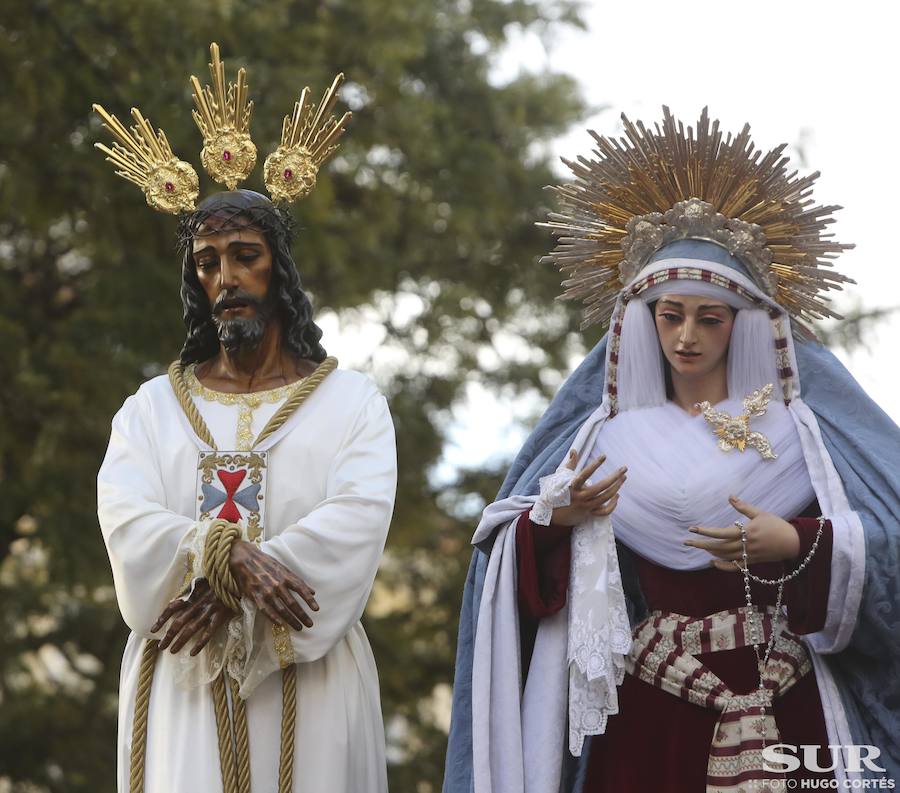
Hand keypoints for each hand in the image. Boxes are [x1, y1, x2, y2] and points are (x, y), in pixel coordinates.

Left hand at [151, 579, 234, 655]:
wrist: (235, 577)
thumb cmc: (219, 580)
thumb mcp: (202, 581)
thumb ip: (191, 588)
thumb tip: (181, 595)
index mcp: (191, 596)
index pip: (172, 608)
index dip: (162, 619)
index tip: (153, 630)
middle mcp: (196, 605)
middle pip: (178, 623)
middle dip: (168, 636)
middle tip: (161, 647)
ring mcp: (207, 611)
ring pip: (190, 629)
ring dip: (180, 641)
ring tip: (172, 651)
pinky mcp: (219, 616)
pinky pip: (208, 633)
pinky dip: (200, 643)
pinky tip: (193, 653)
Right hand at [229, 540, 318, 631]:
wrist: (245, 557)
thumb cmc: (266, 562)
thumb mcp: (283, 568)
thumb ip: (297, 580)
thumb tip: (313, 591)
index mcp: (285, 576)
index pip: (301, 589)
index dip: (309, 600)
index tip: (316, 609)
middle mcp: (278, 584)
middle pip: (292, 603)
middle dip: (302, 615)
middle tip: (310, 624)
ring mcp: (266, 591)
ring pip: (281, 609)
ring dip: (291, 619)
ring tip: (298, 627)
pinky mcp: (255, 595)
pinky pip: (265, 610)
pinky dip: (273, 618)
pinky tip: (280, 624)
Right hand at [550, 449, 626, 526]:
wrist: (553, 515)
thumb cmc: (557, 493)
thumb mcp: (561, 478)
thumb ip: (570, 464)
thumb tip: (574, 450)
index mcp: (572, 487)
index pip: (585, 474)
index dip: (594, 465)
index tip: (604, 456)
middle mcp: (580, 497)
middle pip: (601, 487)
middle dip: (615, 477)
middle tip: (624, 468)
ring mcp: (585, 506)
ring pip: (605, 498)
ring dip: (616, 487)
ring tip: (623, 478)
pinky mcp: (589, 514)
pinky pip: (604, 511)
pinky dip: (613, 505)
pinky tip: (617, 495)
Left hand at [683, 495, 800, 571]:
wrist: (794, 542)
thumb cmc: (777, 525)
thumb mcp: (760, 513)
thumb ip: (743, 507)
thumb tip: (730, 496)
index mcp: (746, 532)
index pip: (721, 533)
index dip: (705, 532)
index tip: (692, 529)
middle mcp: (745, 545)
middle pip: (719, 547)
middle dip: (701, 544)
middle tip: (686, 542)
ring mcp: (748, 555)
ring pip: (724, 556)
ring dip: (710, 552)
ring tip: (699, 546)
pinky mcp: (752, 562)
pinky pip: (734, 567)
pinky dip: (722, 566)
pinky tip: (713, 562)